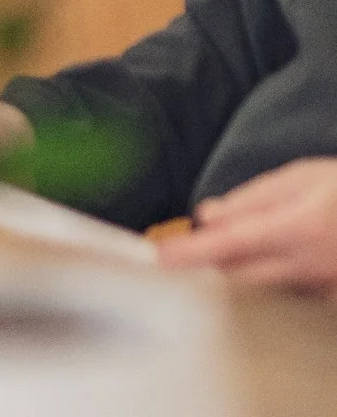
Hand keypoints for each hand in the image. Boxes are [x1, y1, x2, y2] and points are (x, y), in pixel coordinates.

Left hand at [161, 158, 336, 293]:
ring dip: (240, 276)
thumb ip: (252, 199)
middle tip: (184, 255)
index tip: (159, 259)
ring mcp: (326, 289)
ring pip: (263, 293)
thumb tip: (206, 216)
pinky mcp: (332, 302)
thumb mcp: (303, 178)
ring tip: (230, 256)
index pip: (231, 246)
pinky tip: (272, 264)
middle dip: (210, 268)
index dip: (191, 254)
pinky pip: (289, 299)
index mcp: (300, 228)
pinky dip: (270, 285)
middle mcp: (313, 265)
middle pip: (240, 280)